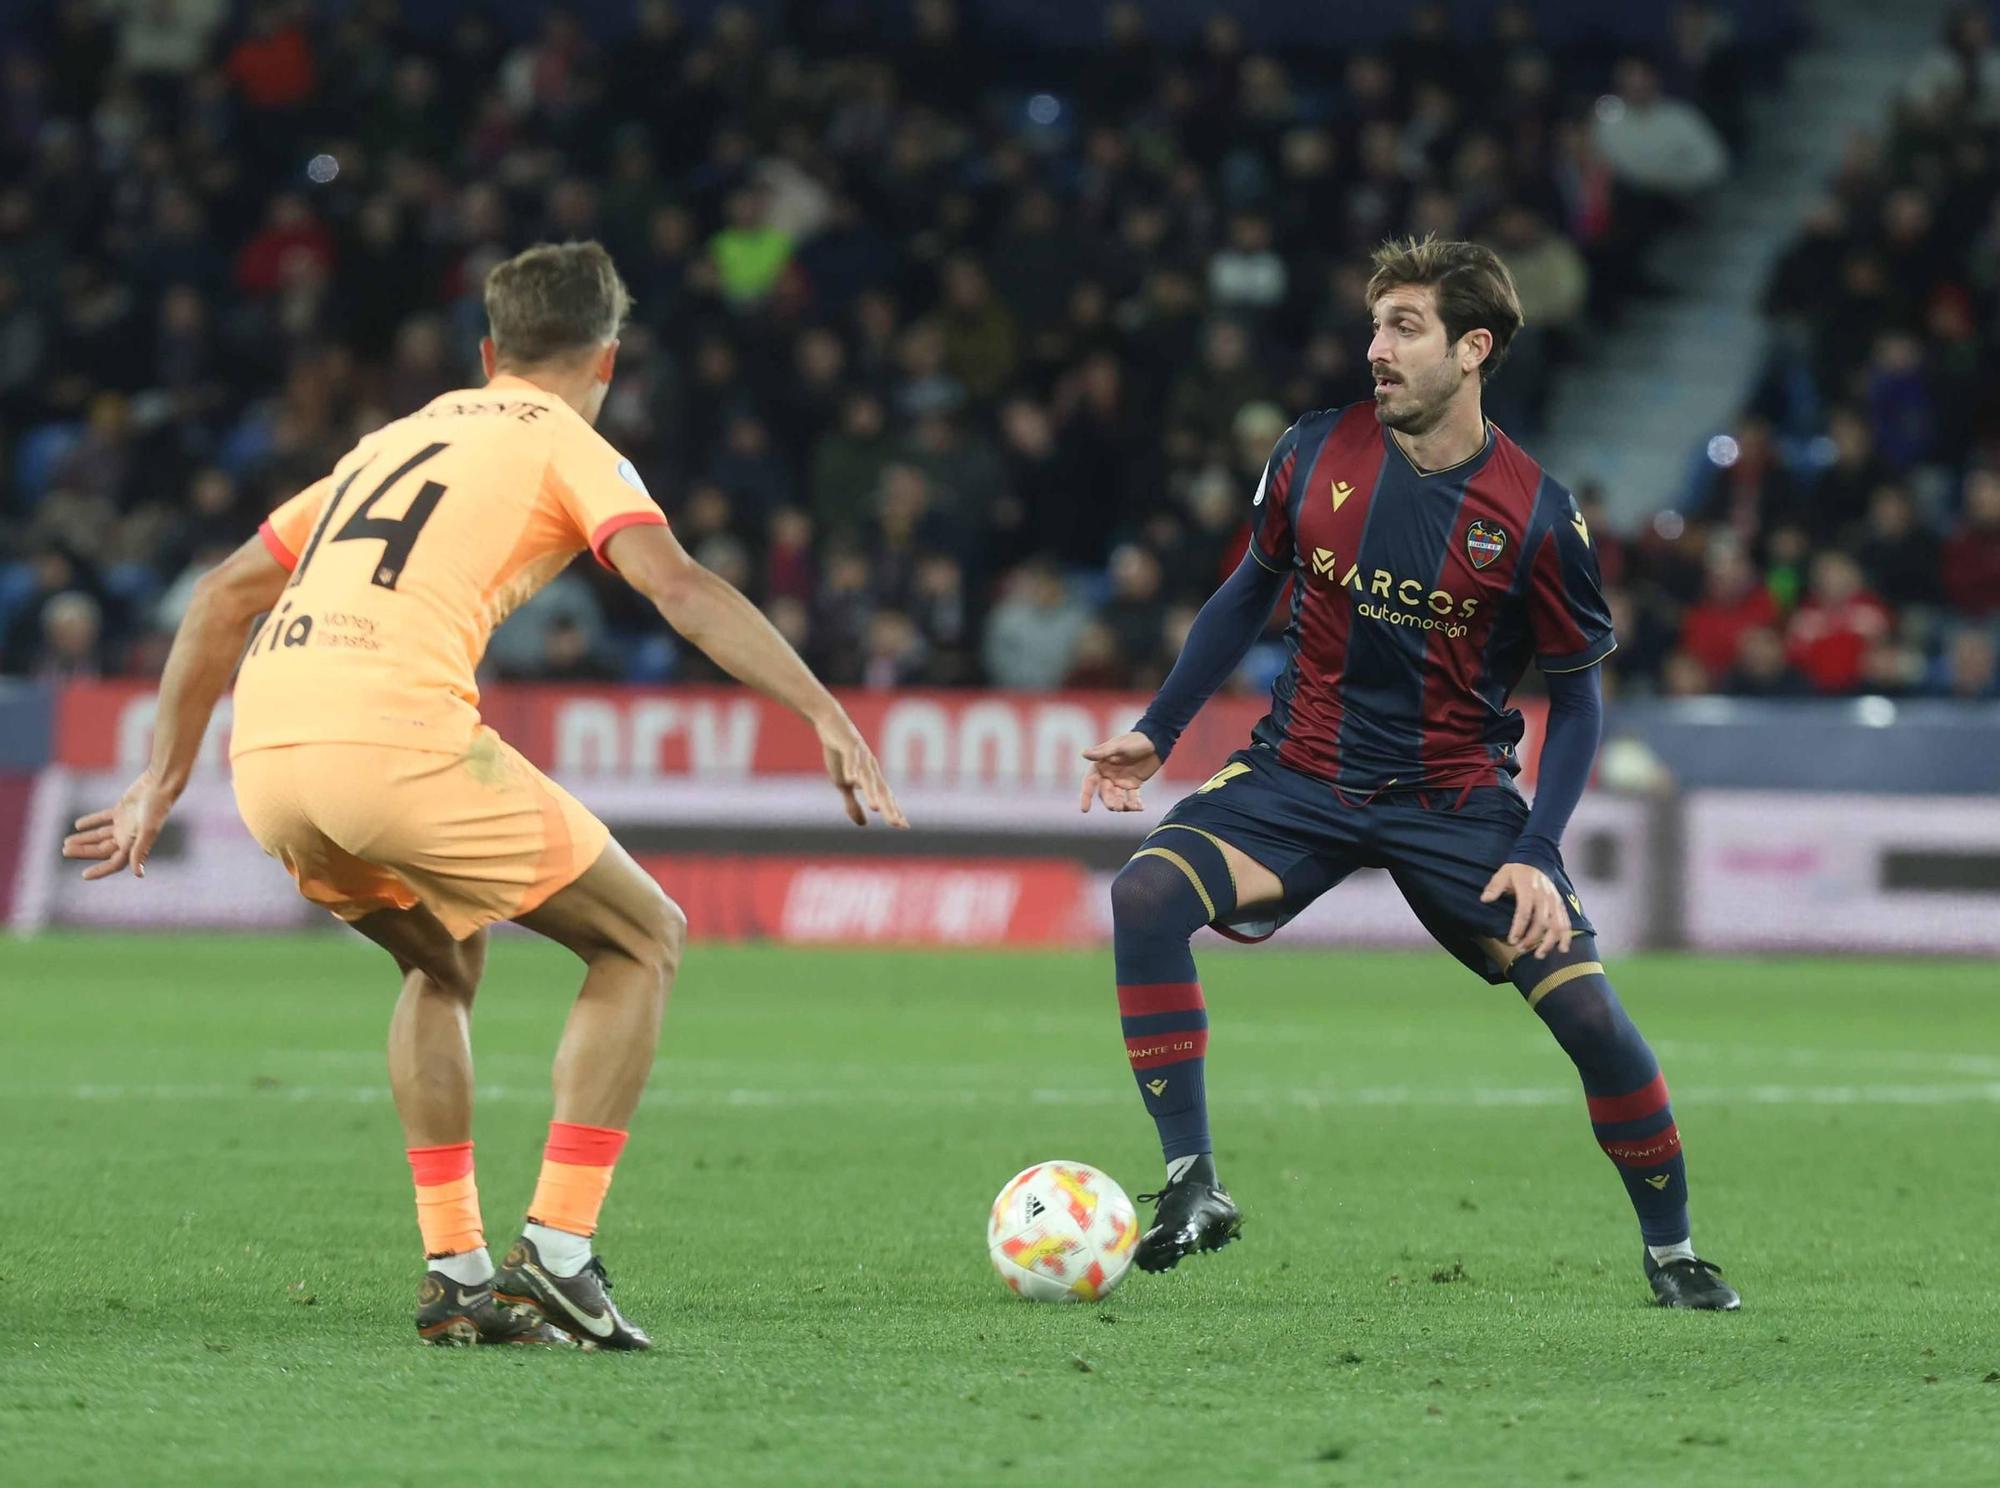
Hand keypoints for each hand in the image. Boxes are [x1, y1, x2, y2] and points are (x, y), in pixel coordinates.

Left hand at [61, 770, 177, 880]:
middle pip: (102, 849)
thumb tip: (139, 874)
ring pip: (100, 836)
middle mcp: (128, 837)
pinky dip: (90, 822)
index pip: (114, 863)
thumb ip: (140, 851)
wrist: (161, 785)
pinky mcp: (121, 810)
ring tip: (66, 842)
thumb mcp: (147, 831)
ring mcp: (124, 824)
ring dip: (84, 839)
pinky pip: (102, 819)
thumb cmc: (157, 809)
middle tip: (64, 851)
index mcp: (134, 844)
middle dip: (83, 851)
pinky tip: (78, 825)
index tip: (84, 875)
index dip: (100, 871)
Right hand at [818, 718, 906, 827]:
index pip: (886, 797)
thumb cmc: (839, 754)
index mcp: (871, 777)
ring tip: (876, 808)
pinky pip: (850, 758)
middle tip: (896, 824)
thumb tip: (863, 824)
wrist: (830, 723)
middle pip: (881, 790)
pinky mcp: (848, 744)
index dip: (894, 811)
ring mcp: (860, 755)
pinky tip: (852, 780)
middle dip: (889, 807)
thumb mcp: (842, 784)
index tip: (904, 826)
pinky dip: (851, 768)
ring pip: (867, 776)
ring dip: (872, 792)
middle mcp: (870, 767)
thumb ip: (853, 803)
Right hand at [1079, 731, 1162, 812]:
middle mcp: (1108, 775)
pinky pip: (1132, 797)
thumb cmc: (1134, 741)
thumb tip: (1083, 754)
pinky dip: (1135, 804)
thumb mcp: (1118, 746)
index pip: (1090, 782)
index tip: (1085, 810)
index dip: (1086, 796)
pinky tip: (1140, 807)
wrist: (1155, 742)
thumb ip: (1102, 753)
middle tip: (1118, 807)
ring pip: (1117, 798)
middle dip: (1110, 802)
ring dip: (1122, 805)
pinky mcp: (1133, 784)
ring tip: (1131, 807)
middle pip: (1105, 794)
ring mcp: (1121, 781)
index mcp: (1100, 765)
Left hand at [1479, 862, 1572, 960]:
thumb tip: (1485, 899)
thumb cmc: (1516, 871)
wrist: (1536, 860)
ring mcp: (1554, 902)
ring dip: (1549, 942)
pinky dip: (1566, 936)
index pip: (1525, 912)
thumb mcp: (1502, 874)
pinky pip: (1566, 922)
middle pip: (1541, 922)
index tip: (1512, 940)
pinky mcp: (1560, 905)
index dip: (1519, 928)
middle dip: (1532, 939)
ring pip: (1556, 925)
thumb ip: (1494, 887)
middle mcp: (1544, 897)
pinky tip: (1563, 949)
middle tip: (1520, 949)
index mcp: (1528, 890)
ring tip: (1539, 954)